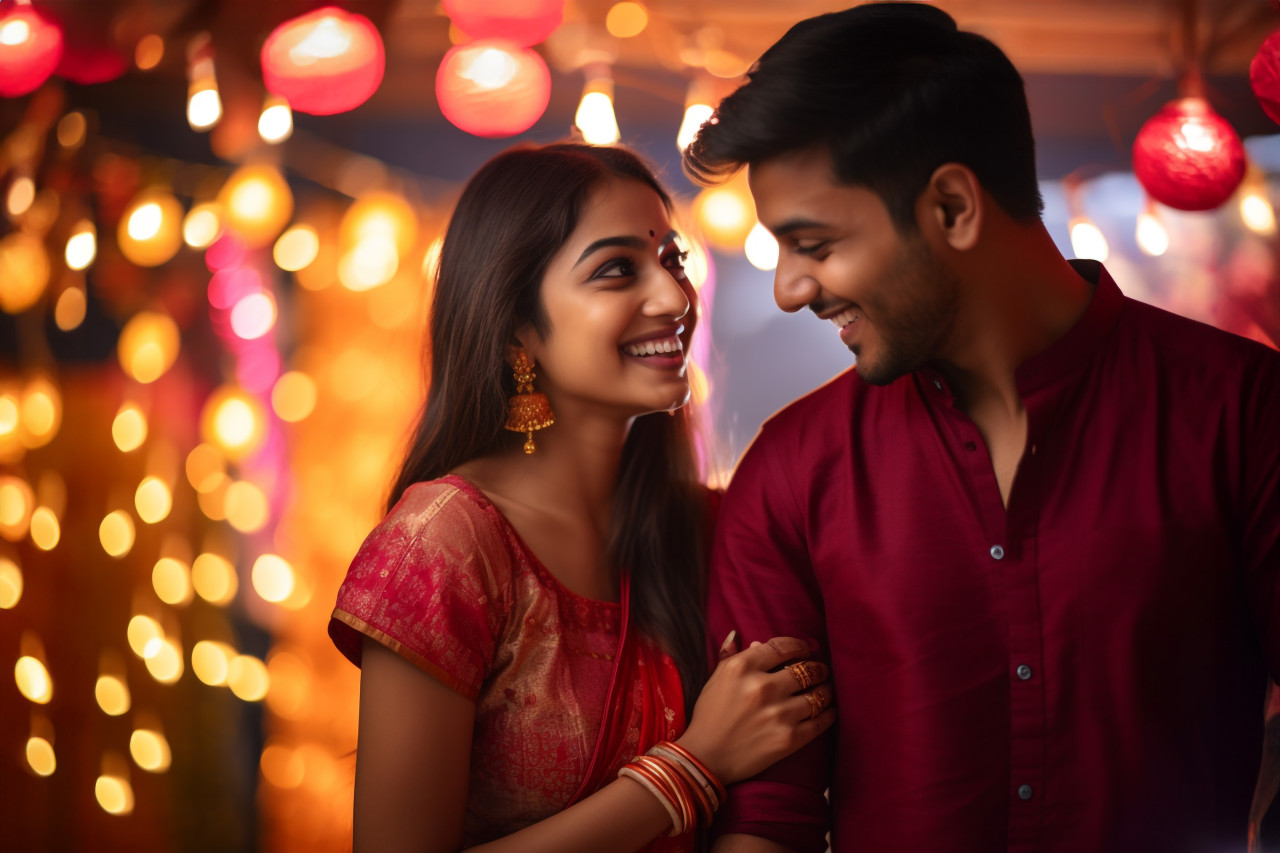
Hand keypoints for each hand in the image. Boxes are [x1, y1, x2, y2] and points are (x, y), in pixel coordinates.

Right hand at [675, 634, 834, 784]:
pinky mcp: (789, 739)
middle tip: (820, 671)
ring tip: (826, 689)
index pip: (783, 647)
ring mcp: (778, 714)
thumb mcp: (715, 679)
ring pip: (817, 694)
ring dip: (826, 689)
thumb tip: (743, 636)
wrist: (706, 758)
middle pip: (806, 669)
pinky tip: (829, 710)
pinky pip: (820, 721)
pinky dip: (829, 713)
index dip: (799, 646)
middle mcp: (762, 687)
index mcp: (742, 668)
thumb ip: (730, 655)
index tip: (805, 650)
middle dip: (817, 668)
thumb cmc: (708, 716)